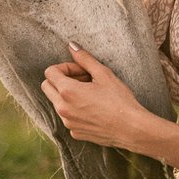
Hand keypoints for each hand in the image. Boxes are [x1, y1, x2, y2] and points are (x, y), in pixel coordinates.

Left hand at [40, 43, 157, 152]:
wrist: (131, 128)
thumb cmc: (119, 100)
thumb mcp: (103, 74)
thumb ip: (84, 58)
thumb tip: (72, 46)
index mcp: (67, 91)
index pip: (50, 72)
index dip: (65, 67)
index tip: (80, 70)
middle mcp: (63, 108)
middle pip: (47, 87)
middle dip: (60, 80)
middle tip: (82, 79)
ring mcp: (68, 123)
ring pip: (57, 103)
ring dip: (67, 95)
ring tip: (90, 93)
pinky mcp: (75, 133)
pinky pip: (68, 117)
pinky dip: (75, 110)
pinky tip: (93, 109)